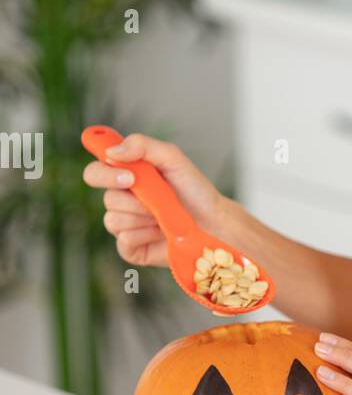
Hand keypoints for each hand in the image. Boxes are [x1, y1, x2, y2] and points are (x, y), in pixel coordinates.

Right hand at [82, 132, 232, 267]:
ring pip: (114, 221)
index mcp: (125, 176)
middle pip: (107, 199)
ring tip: (164, 216)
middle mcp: (121, 201)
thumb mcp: (173, 158)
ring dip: (143, 218)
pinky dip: (144, 236)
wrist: (214, 223)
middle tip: (157, 201)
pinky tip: (161, 233)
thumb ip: (142, 146)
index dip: (105, 174)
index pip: (95, 172)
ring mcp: (125, 226)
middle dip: (135, 201)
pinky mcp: (132, 249)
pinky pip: (124, 242)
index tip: (130, 177)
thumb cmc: (194, 190)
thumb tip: (111, 152)